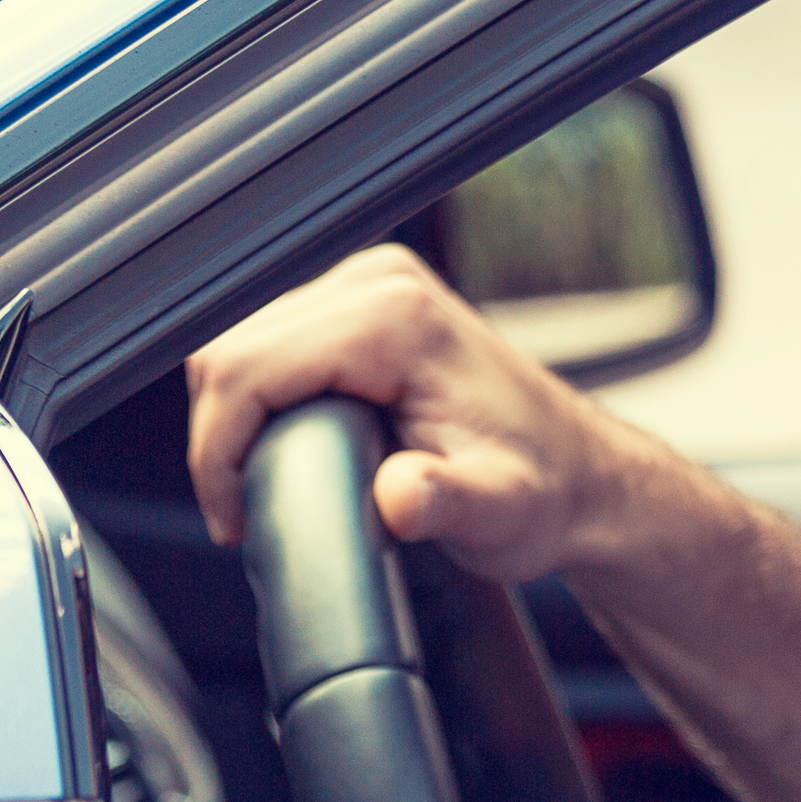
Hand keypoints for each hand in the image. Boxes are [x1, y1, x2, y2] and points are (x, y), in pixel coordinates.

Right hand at [183, 244, 640, 580]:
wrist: (581, 477)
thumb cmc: (545, 492)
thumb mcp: (499, 511)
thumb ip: (446, 503)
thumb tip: (401, 497)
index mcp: (397, 318)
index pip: (247, 366)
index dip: (219, 449)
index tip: (238, 516)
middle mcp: (378, 285)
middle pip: (230, 349)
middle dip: (220, 438)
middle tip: (244, 513)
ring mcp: (369, 289)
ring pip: (239, 345)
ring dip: (233, 421)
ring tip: (260, 489)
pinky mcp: (362, 308)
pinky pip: (268, 346)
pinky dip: (255, 403)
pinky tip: (281, 452)